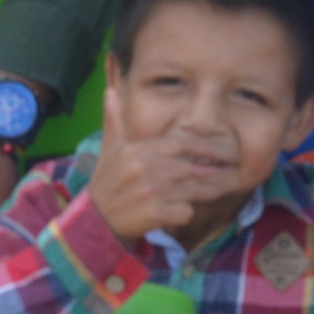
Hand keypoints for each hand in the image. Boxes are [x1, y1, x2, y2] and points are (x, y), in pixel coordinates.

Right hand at [77, 81, 205, 244]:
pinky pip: (185, 211)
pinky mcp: (154, 213)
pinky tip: (170, 214)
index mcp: (135, 150)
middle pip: (189, 168)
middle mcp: (143, 168)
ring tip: (186, 197)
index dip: (201, 147)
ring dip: (192, 195)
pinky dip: (182, 214)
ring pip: (190, 190)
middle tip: (211, 180)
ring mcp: (150, 191)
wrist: (94, 222)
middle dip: (200, 176)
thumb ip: (114, 122)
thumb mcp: (109, 151)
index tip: (219, 151)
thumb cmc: (106, 184)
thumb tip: (110, 92)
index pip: (179, 144)